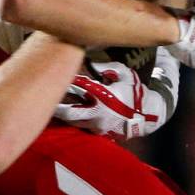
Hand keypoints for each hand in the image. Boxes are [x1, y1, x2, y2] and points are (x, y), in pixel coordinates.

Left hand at [54, 58, 176, 138]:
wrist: (147, 115)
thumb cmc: (135, 92)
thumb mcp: (123, 74)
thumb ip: (106, 67)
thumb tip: (89, 62)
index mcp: (103, 97)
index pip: (79, 90)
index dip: (67, 83)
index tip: (58, 75)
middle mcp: (97, 114)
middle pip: (69, 113)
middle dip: (57, 107)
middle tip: (47, 99)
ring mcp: (97, 126)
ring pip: (72, 121)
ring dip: (63, 113)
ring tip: (54, 104)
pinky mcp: (98, 132)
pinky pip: (81, 125)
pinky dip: (73, 119)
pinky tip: (66, 112)